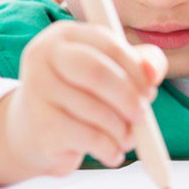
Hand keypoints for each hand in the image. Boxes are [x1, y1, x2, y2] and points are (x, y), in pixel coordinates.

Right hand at [0, 22, 166, 185]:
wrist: (36, 132)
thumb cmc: (86, 93)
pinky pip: (87, 137)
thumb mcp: (117, 70)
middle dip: (129, 98)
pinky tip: (112, 153)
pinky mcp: (38, 125)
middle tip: (142, 115)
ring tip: (127, 138)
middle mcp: (43, 56)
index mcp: (65, 34)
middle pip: (98, 74)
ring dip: (123, 130)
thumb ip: (144, 62)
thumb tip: (153, 72)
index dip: (137, 71)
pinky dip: (109, 149)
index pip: (110, 45)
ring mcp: (35, 90)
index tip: (150, 91)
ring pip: (95, 110)